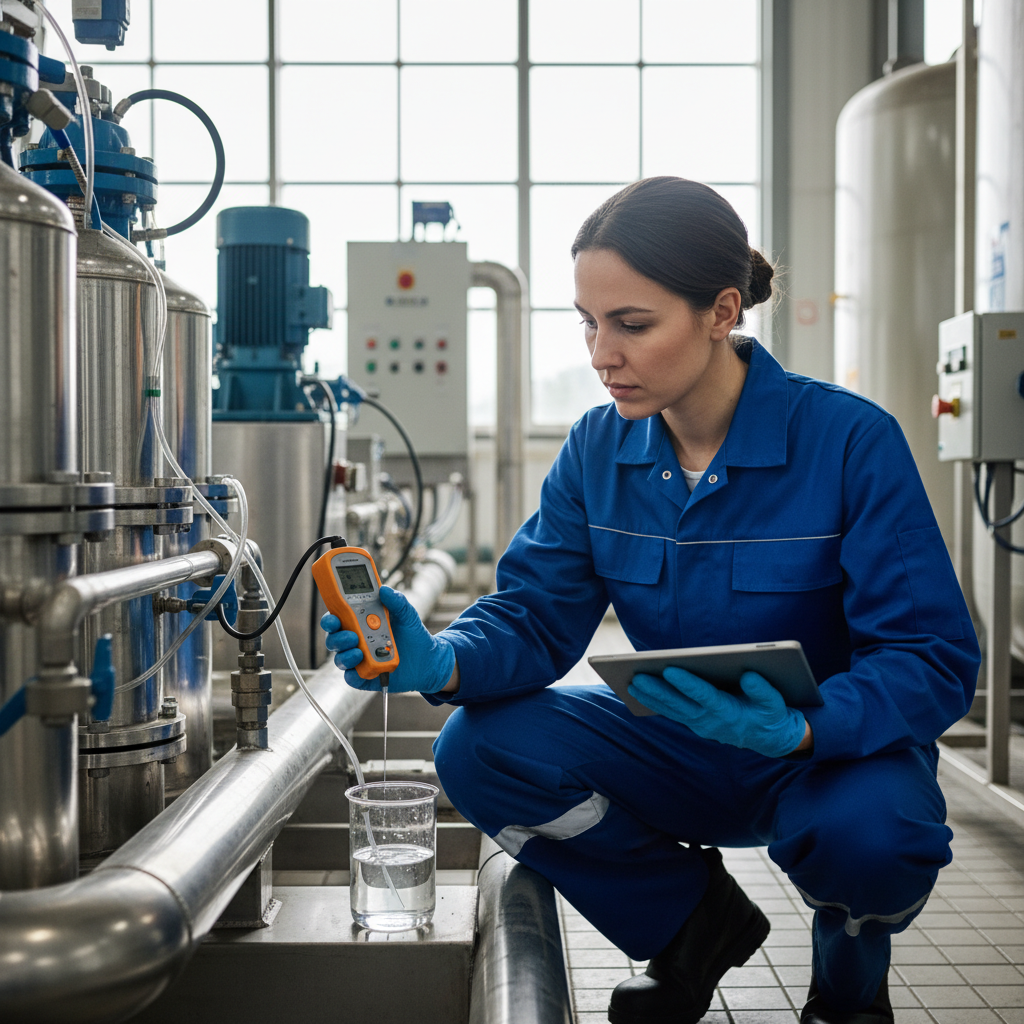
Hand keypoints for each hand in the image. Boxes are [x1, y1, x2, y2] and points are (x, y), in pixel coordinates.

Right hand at [321, 586, 455, 693]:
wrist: (428, 659)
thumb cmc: (412, 635)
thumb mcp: (407, 615)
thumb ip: (396, 601)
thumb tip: (384, 590)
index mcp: (360, 623)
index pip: (337, 619)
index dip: (330, 619)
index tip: (333, 617)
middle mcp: (356, 641)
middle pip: (334, 639)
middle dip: (337, 637)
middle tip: (352, 636)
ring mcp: (359, 660)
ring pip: (340, 659)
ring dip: (345, 656)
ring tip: (359, 652)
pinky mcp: (365, 677)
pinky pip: (352, 678)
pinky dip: (353, 675)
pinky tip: (360, 671)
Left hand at [628, 668, 807, 757]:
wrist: (770, 740)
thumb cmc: (771, 715)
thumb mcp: (776, 704)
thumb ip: (764, 691)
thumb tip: (748, 676)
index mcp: (730, 713)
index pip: (705, 696)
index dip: (687, 684)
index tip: (670, 669)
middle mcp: (711, 721)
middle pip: (680, 705)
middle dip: (658, 691)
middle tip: (636, 676)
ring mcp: (701, 725)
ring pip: (672, 711)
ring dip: (651, 698)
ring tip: (631, 682)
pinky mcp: (696, 724)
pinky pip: (672, 714)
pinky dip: (656, 704)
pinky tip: (640, 691)